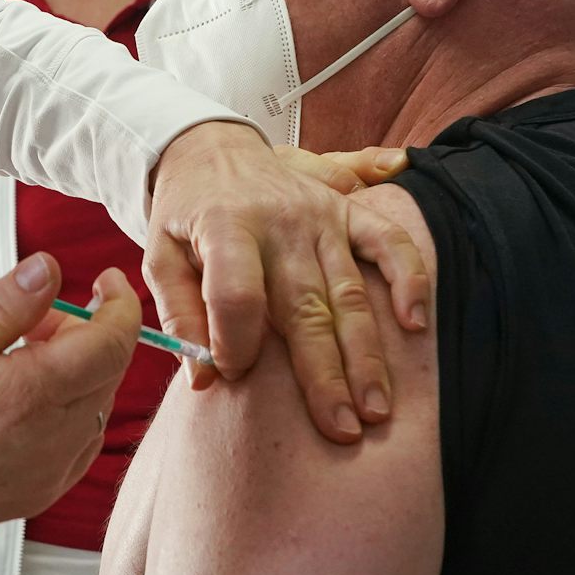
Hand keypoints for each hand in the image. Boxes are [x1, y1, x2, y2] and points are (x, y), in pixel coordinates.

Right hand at [0, 254, 139, 574]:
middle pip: (110, 369)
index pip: (113, 342)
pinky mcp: (44, 492)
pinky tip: (24, 402)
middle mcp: (53, 438)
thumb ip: (1, 308)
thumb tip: (48, 269)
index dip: (119, 304)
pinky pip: (83, 439)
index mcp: (28, 394)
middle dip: (87, 333)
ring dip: (78, 372)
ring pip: (99, 404)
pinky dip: (71, 410)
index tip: (106, 282)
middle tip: (31, 322)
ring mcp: (52, 472)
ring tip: (18, 362)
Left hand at [144, 122, 429, 442]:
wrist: (211, 146)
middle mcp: (280, 222)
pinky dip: (409, 277)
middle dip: (325, 373)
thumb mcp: (159, 254)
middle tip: (342, 429)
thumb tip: (203, 379)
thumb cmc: (183, 213)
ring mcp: (320, 217)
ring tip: (376, 407)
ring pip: (349, 293)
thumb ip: (178, 314)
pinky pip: (388, 242)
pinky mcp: (346, 211)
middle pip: (305, 307)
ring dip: (366, 353)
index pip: (236, 292)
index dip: (234, 339)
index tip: (234, 376)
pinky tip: (416, 323)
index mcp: (225, 226)